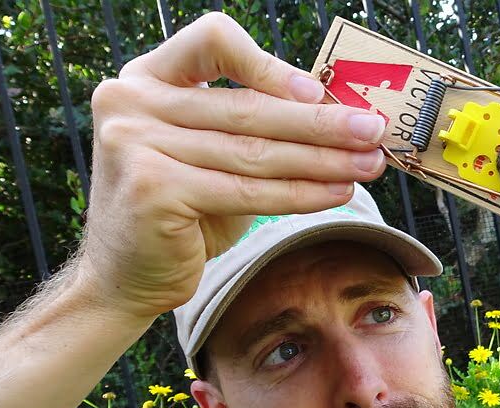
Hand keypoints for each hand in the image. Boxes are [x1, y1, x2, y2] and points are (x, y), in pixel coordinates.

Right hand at [80, 12, 386, 319]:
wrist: (126, 276)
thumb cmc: (181, 211)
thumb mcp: (212, 155)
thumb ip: (253, 127)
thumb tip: (337, 113)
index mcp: (145, 79)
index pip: (212, 41)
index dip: (270, 65)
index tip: (318, 92)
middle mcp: (131, 102)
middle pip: (248, 106)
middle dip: (322, 122)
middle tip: (373, 130)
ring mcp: (134, 143)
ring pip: (254, 151)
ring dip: (323, 159)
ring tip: (367, 164)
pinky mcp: (152, 188)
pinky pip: (246, 191)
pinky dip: (300, 194)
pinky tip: (337, 193)